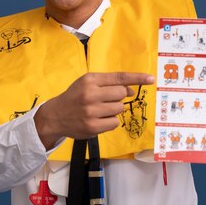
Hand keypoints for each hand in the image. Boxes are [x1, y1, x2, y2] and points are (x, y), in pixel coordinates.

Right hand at [34, 72, 154, 148]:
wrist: (55, 116)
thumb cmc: (75, 97)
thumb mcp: (88, 84)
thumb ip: (109, 84)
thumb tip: (130, 89)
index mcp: (90, 80)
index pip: (119, 77)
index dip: (137, 78)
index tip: (151, 79)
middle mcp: (90, 94)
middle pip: (121, 93)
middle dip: (118, 97)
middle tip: (106, 100)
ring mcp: (91, 111)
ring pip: (119, 109)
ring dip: (114, 110)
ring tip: (99, 110)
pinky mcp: (93, 126)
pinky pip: (115, 123)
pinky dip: (110, 121)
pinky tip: (99, 119)